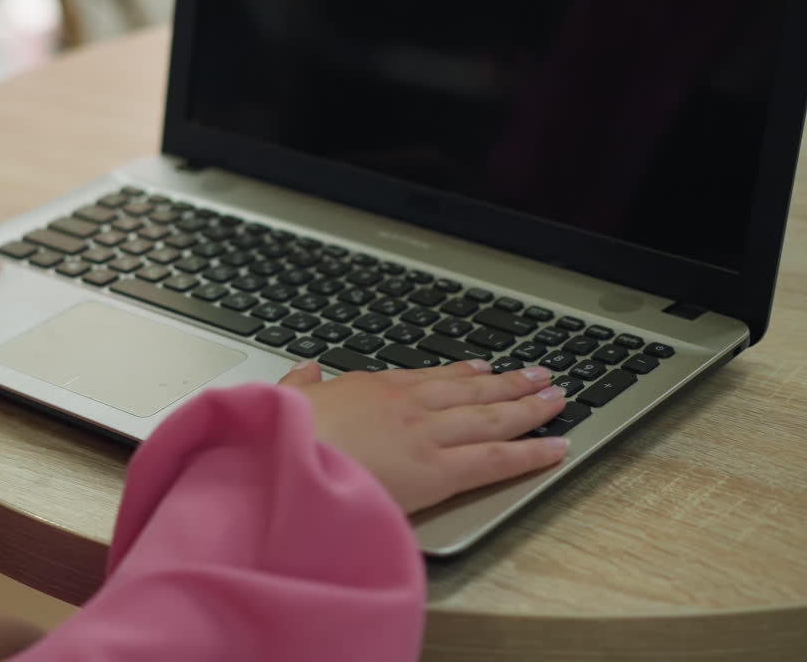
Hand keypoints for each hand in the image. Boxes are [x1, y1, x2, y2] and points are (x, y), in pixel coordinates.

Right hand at [278, 359, 567, 512]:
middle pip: (470, 390)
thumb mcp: (282, 401)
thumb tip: (305, 370)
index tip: (481, 368)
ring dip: (528, 406)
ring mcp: (426, 435)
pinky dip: (530, 452)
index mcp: (370, 387)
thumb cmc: (279, 439)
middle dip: (508, 382)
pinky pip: (495, 459)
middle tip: (539, 375)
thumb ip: (299, 385)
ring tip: (558, 399)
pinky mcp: (437, 471)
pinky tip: (557, 447)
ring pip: (491, 417)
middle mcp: (406, 405)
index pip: (428, 377)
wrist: (282, 463)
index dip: (460, 372)